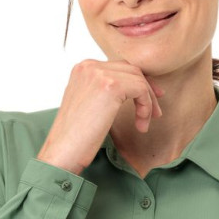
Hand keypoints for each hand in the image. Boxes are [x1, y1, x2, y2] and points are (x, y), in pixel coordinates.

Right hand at [37, 58, 165, 172]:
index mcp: (83, 68)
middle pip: (131, 69)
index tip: (148, 99)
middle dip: (147, 89)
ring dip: (147, 102)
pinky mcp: (111, 86)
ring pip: (138, 79)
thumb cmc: (74, 137)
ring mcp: (99, 73)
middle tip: (156, 112)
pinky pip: (141, 89)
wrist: (62, 152)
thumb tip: (132, 90)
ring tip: (144, 124)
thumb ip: (104, 92)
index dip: (137, 82)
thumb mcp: (89, 105)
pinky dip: (146, 107)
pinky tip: (141, 125)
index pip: (119, 67)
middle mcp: (89, 66)